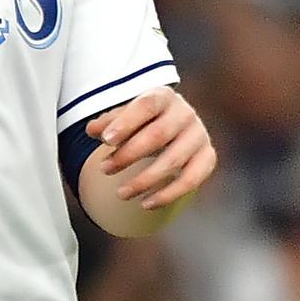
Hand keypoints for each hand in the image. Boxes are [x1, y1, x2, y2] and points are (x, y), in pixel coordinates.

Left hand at [84, 87, 216, 211]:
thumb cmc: (143, 121)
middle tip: (104, 169)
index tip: (106, 140)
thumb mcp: (125, 115)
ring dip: (145, 180)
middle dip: (129, 154)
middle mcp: (185, 113)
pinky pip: (191, 180)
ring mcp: (199, 135)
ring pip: (173, 160)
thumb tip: (92, 130)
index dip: (126, 122)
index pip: (146, 106)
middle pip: (158, 134)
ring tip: (121, 193)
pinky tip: (146, 204)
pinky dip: (169, 194)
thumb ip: (109, 122)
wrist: (174, 126)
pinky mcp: (208, 157)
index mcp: (163, 96)